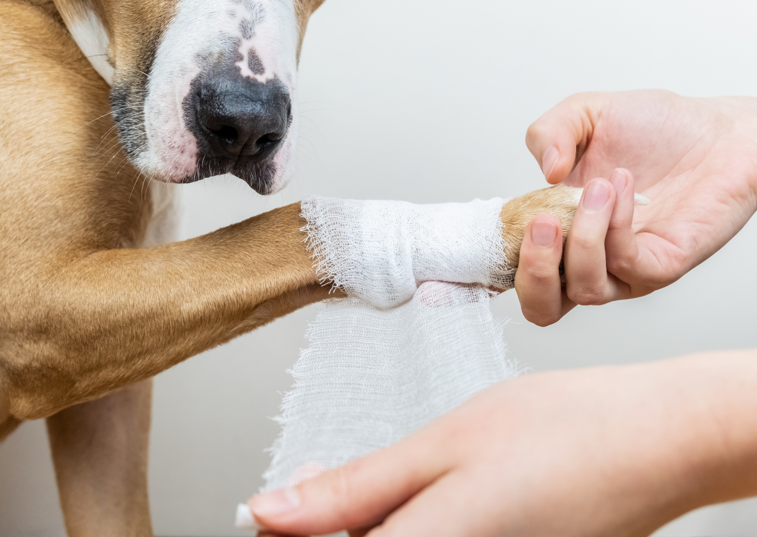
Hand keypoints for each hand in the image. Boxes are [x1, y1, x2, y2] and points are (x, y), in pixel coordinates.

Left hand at [248, 351, 756, 536]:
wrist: (657, 440)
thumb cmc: (562, 431)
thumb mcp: (442, 448)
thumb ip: (353, 492)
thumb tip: (271, 514)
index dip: (285, 535)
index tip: (264, 510)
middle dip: (323, 528)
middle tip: (307, 488)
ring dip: (361, 526)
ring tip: (360, 483)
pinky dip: (404, 525)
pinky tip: (412, 493)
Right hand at [515, 91, 756, 325]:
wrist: (720, 130)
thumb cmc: (657, 130)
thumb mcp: (585, 115)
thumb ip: (549, 133)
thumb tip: (545, 173)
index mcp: (558, 234)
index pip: (513, 274)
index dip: (491, 271)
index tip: (478, 250)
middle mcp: (587, 261)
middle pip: (541, 308)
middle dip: (532, 271)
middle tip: (540, 225)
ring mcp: (623, 271)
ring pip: (584, 289)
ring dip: (582, 237)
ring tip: (596, 187)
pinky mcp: (659, 268)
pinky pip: (624, 264)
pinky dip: (615, 226)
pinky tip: (622, 188)